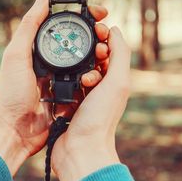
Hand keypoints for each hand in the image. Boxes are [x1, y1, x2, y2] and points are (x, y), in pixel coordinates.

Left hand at [0, 0, 110, 175]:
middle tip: (106, 35)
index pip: (64, 27)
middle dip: (96, 39)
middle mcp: (51, 64)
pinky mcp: (68, 98)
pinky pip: (86, 86)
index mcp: (38, 50)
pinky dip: (94, 81)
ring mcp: (61, 81)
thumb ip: (29, 26)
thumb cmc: (10, 93)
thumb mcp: (16, 54)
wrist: (15, 130)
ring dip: (97, 60)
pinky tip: (100, 77)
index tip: (99, 13)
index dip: (82, 19)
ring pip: (86, 65)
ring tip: (104, 55)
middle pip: (79, 45)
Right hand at [51, 26, 130, 180]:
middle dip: (88, 52)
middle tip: (87, 55)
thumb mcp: (117, 81)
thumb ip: (119, 53)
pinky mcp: (66, 104)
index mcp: (115, 81)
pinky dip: (62, 83)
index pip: (109, 50)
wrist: (80, 149)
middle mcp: (100, 88)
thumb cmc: (100, 118)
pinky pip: (62, 85)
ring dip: (75, 68)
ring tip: (80, 79)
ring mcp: (82, 96)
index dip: (102, 38)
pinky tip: (62, 87)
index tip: (94, 31)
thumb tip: (115, 30)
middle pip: (90, 58)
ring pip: (75, 70)